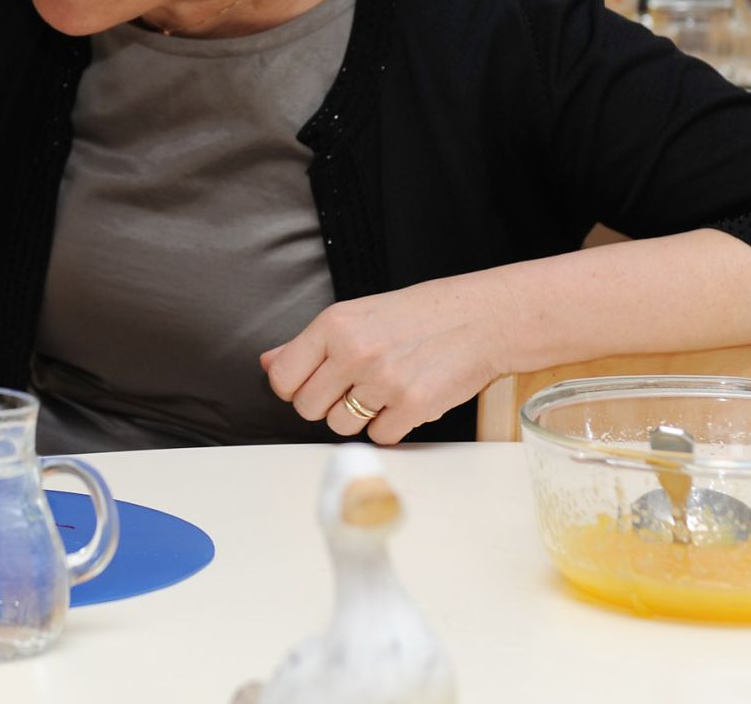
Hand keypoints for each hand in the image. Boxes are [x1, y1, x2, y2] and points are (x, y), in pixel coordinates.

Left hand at [260, 277, 509, 444]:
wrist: (483, 318)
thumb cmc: (420, 314)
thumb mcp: (358, 314)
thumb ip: (308, 343)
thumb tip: (267, 363)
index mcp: (334, 325)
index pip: (282, 377)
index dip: (293, 388)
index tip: (310, 385)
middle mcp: (354, 352)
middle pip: (307, 408)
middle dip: (325, 404)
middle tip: (352, 387)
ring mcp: (384, 381)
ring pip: (340, 426)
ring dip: (358, 417)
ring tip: (382, 390)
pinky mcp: (414, 407)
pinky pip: (380, 436)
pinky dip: (391, 425)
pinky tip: (406, 399)